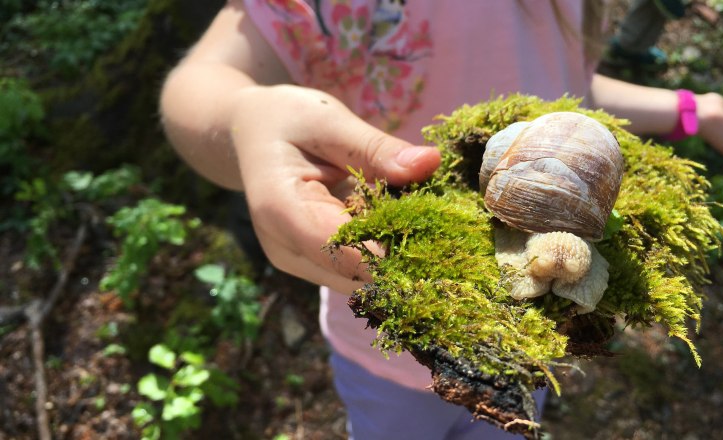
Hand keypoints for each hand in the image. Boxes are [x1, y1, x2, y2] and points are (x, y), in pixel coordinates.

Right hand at [230, 85, 440, 292]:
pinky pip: (355, 270)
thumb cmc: (286, 119)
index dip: (396, 253)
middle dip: (405, 262)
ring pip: (359, 281)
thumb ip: (376, 148)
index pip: (345, 248)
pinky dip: (385, 254)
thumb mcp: (330, 121)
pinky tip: (413, 232)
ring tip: (439, 234)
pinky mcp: (311, 263)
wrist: (248, 133)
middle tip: (455, 239)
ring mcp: (296, 261)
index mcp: (281, 209)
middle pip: (355, 276)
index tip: (445, 242)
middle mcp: (285, 248)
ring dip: (398, 262)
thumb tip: (430, 163)